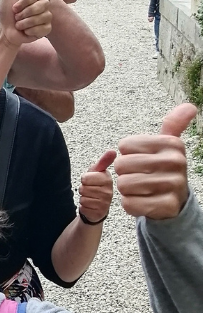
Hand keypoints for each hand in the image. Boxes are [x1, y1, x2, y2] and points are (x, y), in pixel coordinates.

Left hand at [0, 0, 50, 44]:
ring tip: (20, 24)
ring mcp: (47, 17)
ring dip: (25, 23)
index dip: (23, 2)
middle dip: (23, 14)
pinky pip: (43, 29)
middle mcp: (44, 5)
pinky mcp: (47, 29)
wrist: (6, 30)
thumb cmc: (6, 11)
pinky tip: (26, 31)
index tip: (14, 8)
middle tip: (17, 17)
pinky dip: (30, 31)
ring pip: (41, 18)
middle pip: (40, 7)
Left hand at [78, 151, 115, 223]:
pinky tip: (91, 206)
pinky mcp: (100, 213)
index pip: (85, 178)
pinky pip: (83, 208)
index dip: (84, 179)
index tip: (91, 180)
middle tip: (90, 191)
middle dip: (83, 189)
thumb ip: (102, 162)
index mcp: (107, 179)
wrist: (97, 207)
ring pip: (83, 198)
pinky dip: (84, 207)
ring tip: (91, 198)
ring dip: (83, 198)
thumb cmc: (95, 187)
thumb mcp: (97, 173)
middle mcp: (109, 191)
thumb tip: (113, 151)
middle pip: (83, 188)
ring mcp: (105, 204)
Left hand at [114, 104, 196, 219]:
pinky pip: (129, 204)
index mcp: (172, 144)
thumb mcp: (168, 144)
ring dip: (127, 189)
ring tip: (141, 189)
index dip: (126, 154)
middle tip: (139, 176)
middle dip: (124, 173)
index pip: (124, 145)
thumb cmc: (163, 168)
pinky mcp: (167, 206)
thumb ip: (174, 123)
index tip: (142, 159)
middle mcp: (176, 162)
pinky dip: (130, 204)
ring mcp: (173, 185)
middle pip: (121, 165)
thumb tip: (190, 106)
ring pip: (124, 185)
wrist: (175, 200)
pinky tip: (143, 201)